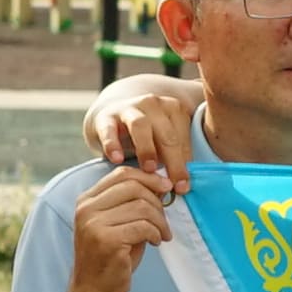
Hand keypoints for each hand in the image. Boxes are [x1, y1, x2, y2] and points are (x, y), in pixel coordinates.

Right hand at [58, 162, 176, 291]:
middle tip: (164, 221)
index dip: (149, 177)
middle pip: (134, 186)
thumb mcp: (118, 224)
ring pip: (142, 207)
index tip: (166, 188)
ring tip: (161, 235)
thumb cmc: (111, 257)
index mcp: (87, 200)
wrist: (93, 291)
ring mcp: (94, 224)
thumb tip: (162, 182)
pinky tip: (155, 242)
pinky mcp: (107, 240)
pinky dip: (156, 233)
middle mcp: (86, 209)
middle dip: (157, 202)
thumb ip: (132, 203)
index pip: (122, 174)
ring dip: (160, 221)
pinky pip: (144, 226)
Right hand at [81, 78, 195, 183]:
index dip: (186, 164)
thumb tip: (184, 186)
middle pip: (166, 134)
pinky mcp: (106, 116)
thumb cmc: (147, 135)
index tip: (184, 187)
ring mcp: (129, 108)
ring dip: (147, 148)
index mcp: (174, 109)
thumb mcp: (164, 141)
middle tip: (172, 184)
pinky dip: (112, 144)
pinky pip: (109, 130)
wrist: (111, 119)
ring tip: (149, 169)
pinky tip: (117, 159)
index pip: (183, 138)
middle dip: (172, 161)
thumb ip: (176, 156)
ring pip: (141, 126)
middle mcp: (154, 104)